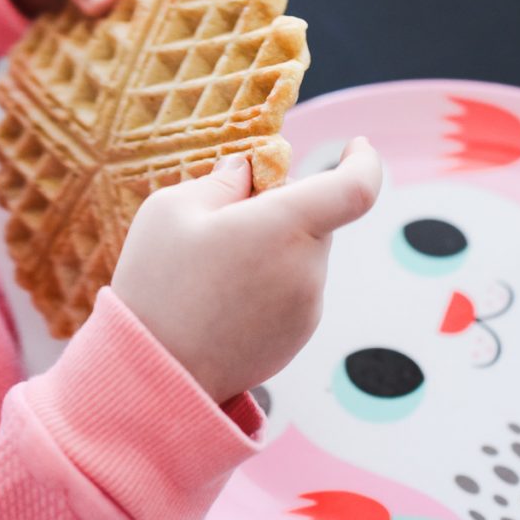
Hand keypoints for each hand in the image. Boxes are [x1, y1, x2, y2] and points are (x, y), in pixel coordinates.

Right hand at [112, 138, 382, 403]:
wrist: (156, 373)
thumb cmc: (158, 286)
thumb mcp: (172, 209)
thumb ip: (222, 181)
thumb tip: (248, 173)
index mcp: (284, 227)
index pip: (356, 187)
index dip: (363, 161)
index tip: (354, 146)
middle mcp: (308, 268)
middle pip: (317, 220)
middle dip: (283, 208)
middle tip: (226, 219)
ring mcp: (307, 308)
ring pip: (303, 256)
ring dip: (274, 248)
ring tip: (214, 271)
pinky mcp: (297, 336)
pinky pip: (294, 290)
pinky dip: (269, 283)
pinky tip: (222, 300)